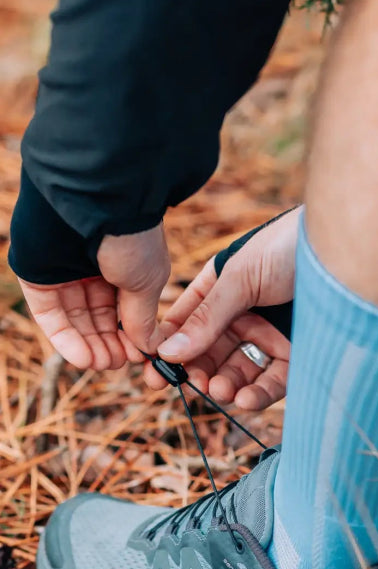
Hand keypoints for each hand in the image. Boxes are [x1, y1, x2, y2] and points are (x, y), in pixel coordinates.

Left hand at [18, 225, 170, 369]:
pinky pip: (50, 315)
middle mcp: (92, 269)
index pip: (123, 309)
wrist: (97, 204)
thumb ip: (141, 320)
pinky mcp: (38, 277)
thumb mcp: (147, 284)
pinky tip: (84, 359)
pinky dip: (65, 340)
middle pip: (98, 318)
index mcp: (124, 266)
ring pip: (75, 320)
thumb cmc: (132, 239)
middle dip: (109, 344)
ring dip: (89, 347)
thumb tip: (147, 348)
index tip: (138, 356)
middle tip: (118, 363)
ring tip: (102, 364)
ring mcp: (63, 273)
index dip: (130, 335)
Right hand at [152, 207, 298, 410]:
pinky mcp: (297, 354)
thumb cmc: (288, 248)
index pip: (184, 325)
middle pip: (210, 353)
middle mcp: (241, 315)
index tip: (155, 374)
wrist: (345, 252)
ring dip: (225, 384)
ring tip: (220, 390)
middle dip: (199, 372)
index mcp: (218, 290)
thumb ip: (206, 318)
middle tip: (194, 385)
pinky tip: (244, 399)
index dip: (168, 349)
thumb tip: (169, 353)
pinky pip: (271, 381)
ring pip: (239, 371)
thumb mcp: (240, 279)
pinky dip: (257, 394)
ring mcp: (268, 335)